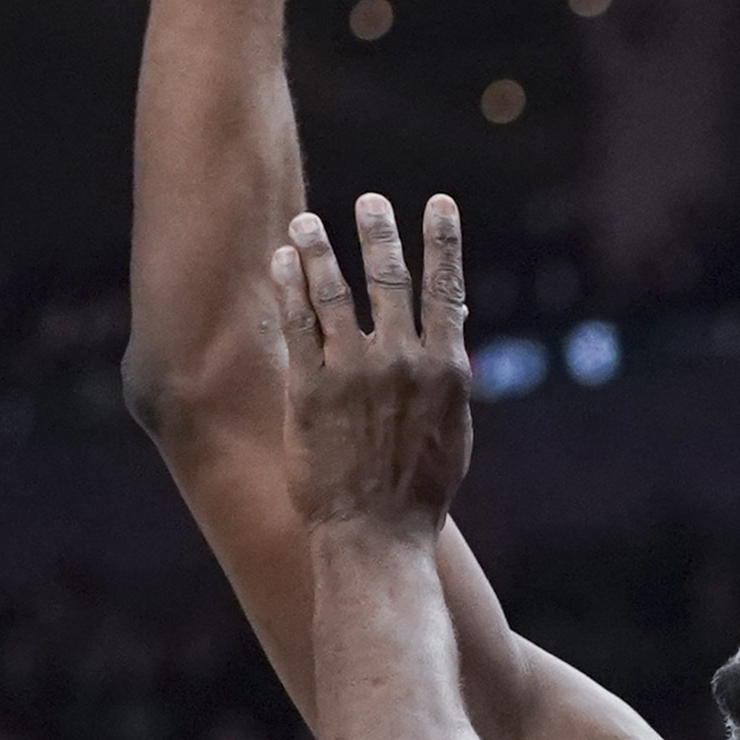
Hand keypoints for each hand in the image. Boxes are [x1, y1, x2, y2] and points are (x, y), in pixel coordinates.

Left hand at [268, 194, 474, 535]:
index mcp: (445, 370)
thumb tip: (455, 334)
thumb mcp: (453, 433)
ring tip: (307, 220)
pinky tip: (284, 261)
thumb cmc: (419, 494)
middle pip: (390, 279)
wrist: (376, 537)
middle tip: (371, 201)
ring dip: (322, 249)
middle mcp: (402, 361)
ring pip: (336, 293)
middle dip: (380, 233)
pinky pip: (298, 325)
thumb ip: (449, 380)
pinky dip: (291, 287)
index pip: (448, 289)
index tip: (441, 205)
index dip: (445, 242)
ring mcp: (353, 372)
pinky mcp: (310, 389)